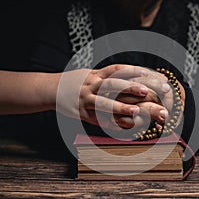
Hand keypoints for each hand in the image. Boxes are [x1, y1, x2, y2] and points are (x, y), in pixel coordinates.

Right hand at [56, 64, 171, 129]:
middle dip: (129, 87)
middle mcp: (91, 86)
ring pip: (103, 103)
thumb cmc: (77, 82)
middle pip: (112, 85)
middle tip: (146, 91)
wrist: (52, 89)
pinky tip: (122, 128)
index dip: (132, 70)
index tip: (147, 72)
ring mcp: (86, 100)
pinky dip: (109, 123)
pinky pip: (97, 119)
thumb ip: (108, 76)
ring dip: (120, 107)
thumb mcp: (91, 74)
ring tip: (136, 111)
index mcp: (96, 75)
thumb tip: (130, 74)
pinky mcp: (82, 113)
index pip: (116, 70)